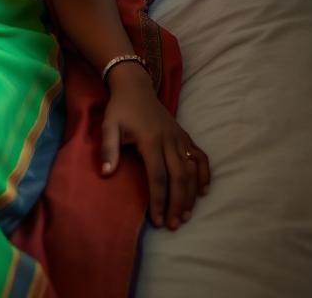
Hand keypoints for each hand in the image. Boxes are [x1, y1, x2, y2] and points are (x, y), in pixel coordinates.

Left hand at [101, 62, 209, 229]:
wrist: (135, 87)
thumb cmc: (120, 109)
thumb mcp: (109, 125)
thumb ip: (108, 148)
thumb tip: (106, 173)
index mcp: (150, 140)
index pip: (158, 176)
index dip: (159, 200)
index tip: (157, 220)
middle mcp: (169, 141)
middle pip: (179, 177)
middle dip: (177, 203)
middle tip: (173, 224)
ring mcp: (180, 138)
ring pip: (191, 170)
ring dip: (191, 194)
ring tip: (186, 215)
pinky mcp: (185, 136)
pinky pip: (200, 157)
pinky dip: (205, 174)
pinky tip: (203, 191)